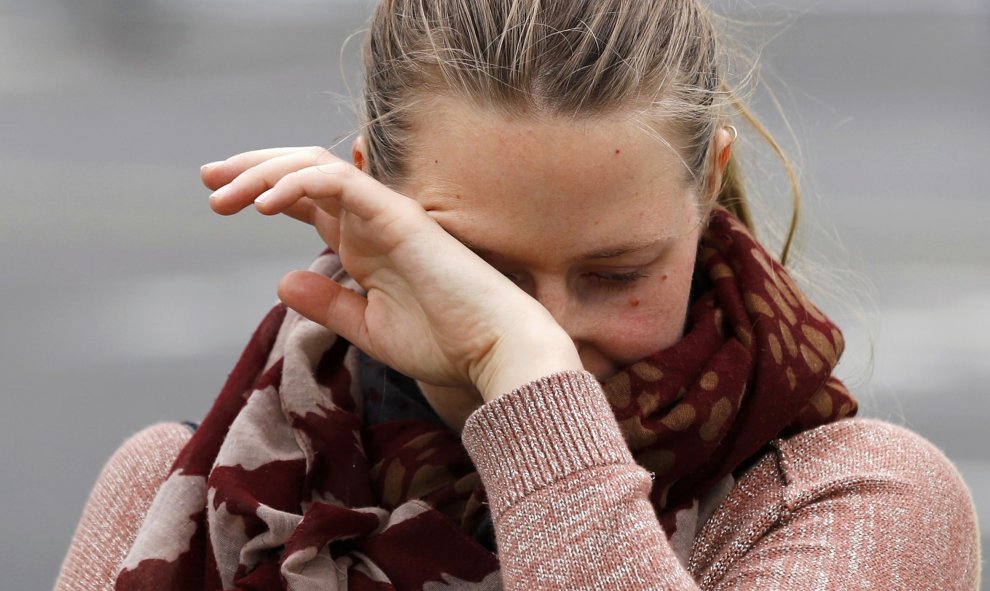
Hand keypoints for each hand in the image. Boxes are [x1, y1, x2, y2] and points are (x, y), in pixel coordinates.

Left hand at [202, 147, 582, 400]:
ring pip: (315, 167)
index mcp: (364, 241)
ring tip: (222, 196)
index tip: (217, 197)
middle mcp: (371, 219)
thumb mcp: (369, 327)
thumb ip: (328, 303)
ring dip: (263, 174)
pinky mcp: (398, 216)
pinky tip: (263, 206)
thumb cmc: (444, 342)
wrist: (493, 351)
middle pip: (303, 171)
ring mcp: (385, 213)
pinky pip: (340, 183)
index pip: (306, 198)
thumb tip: (281, 280)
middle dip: (251, 168)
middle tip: (207, 178)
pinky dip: (297, 185)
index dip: (260, 190)